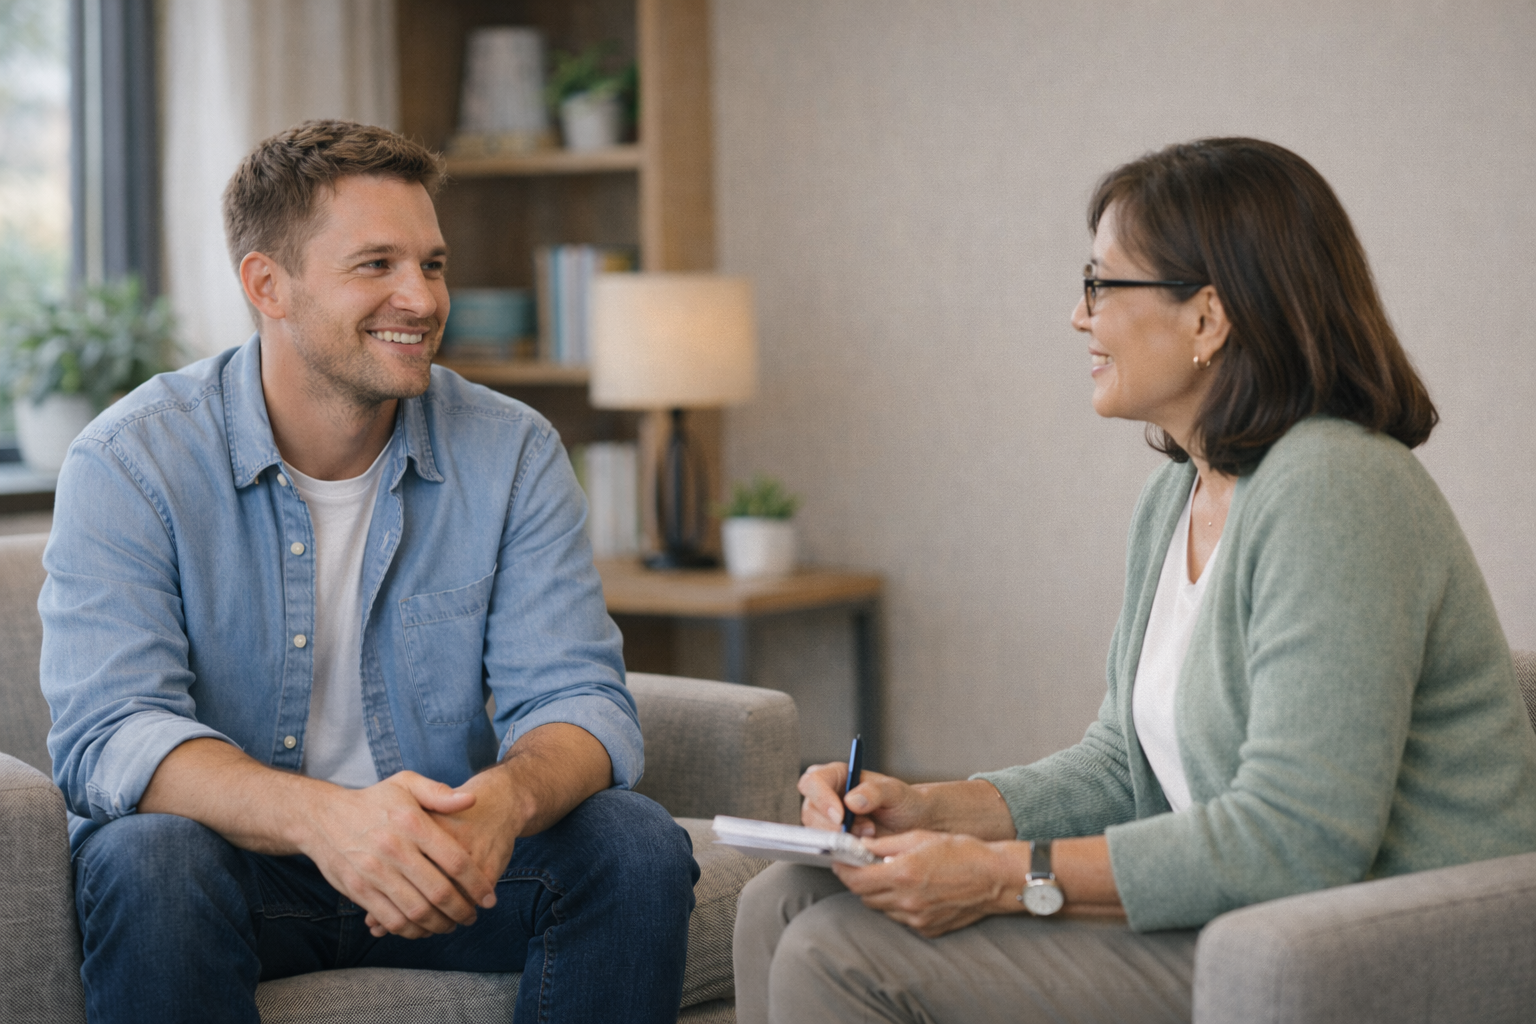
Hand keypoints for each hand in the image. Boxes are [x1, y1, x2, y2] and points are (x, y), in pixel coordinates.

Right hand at [361, 768, 525, 936]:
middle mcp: (395, 849)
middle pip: (439, 892)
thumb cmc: (373, 801)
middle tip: (473, 917)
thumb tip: (471, 800)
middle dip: (462, 910)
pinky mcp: (359, 891)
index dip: (477, 884)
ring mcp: (375, 873)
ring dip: (440, 925)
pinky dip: (412, 930)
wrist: (321, 818)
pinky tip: (423, 928)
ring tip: (451, 925)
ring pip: (417, 912)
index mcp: (412, 823)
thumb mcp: (406, 784)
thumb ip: (440, 793)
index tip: (489, 897)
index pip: (455, 861)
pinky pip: (391, 919)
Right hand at [798, 763, 929, 836]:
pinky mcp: (834, 840)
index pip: (814, 781)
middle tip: (858, 832)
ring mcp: (828, 820)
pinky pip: (828, 847)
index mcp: (838, 775)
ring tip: (869, 836)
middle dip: (832, 825)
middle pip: (810, 810)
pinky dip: (843, 850)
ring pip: (816, 832)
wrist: (914, 825)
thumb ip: (875, 791)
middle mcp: (828, 796)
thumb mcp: (895, 792)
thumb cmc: (904, 802)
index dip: (821, 798)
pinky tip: (863, 847)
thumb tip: (851, 800)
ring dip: (840, 838)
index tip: (840, 816)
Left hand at [831, 830, 1023, 937]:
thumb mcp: (920, 837)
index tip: (840, 860)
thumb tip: (860, 845)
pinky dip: (899, 905)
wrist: (995, 878)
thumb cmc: (962, 852)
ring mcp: (917, 919)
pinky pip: (901, 918)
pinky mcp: (928, 930)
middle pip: (864, 895)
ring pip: (882, 908)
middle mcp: (907, 901)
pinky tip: (913, 890)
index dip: (843, 868)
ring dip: (880, 893)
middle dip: (860, 880)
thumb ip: (885, 844)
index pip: (855, 879)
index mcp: (902, 874)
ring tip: (894, 875)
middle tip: (865, 864)